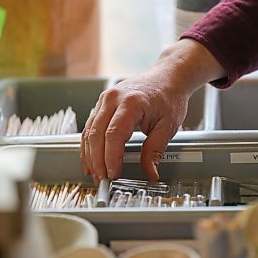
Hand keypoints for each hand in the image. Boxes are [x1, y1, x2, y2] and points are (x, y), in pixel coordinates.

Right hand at [81, 39, 225, 183]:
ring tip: (96, 174)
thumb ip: (155, 150)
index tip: (113, 175)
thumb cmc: (169, 97)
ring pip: (89, 131)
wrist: (167, 76)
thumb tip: (150, 173)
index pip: (114, 134)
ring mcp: (105, 99)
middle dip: (97, 161)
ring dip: (90, 155)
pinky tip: (91, 159)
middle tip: (102, 180)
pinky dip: (88, 145)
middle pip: (96, 134)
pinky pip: (90, 126)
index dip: (110, 158)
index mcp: (131, 103)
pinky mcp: (102, 103)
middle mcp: (113, 98)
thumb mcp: (168, 126)